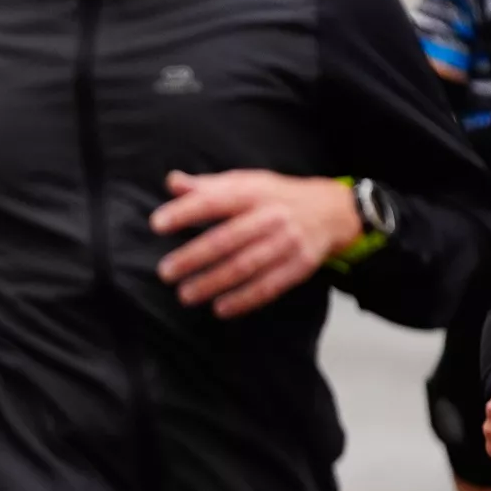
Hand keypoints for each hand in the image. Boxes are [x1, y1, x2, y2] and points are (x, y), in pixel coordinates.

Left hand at [150, 170, 361, 317]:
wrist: (332, 211)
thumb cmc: (275, 197)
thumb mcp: (245, 182)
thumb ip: (207, 186)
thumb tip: (172, 181)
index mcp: (252, 192)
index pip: (214, 201)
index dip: (185, 212)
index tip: (158, 224)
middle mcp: (271, 216)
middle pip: (228, 239)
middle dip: (194, 257)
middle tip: (165, 271)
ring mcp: (287, 242)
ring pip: (246, 266)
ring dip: (213, 282)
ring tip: (185, 294)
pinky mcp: (300, 265)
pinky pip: (270, 286)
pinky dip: (244, 299)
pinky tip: (220, 309)